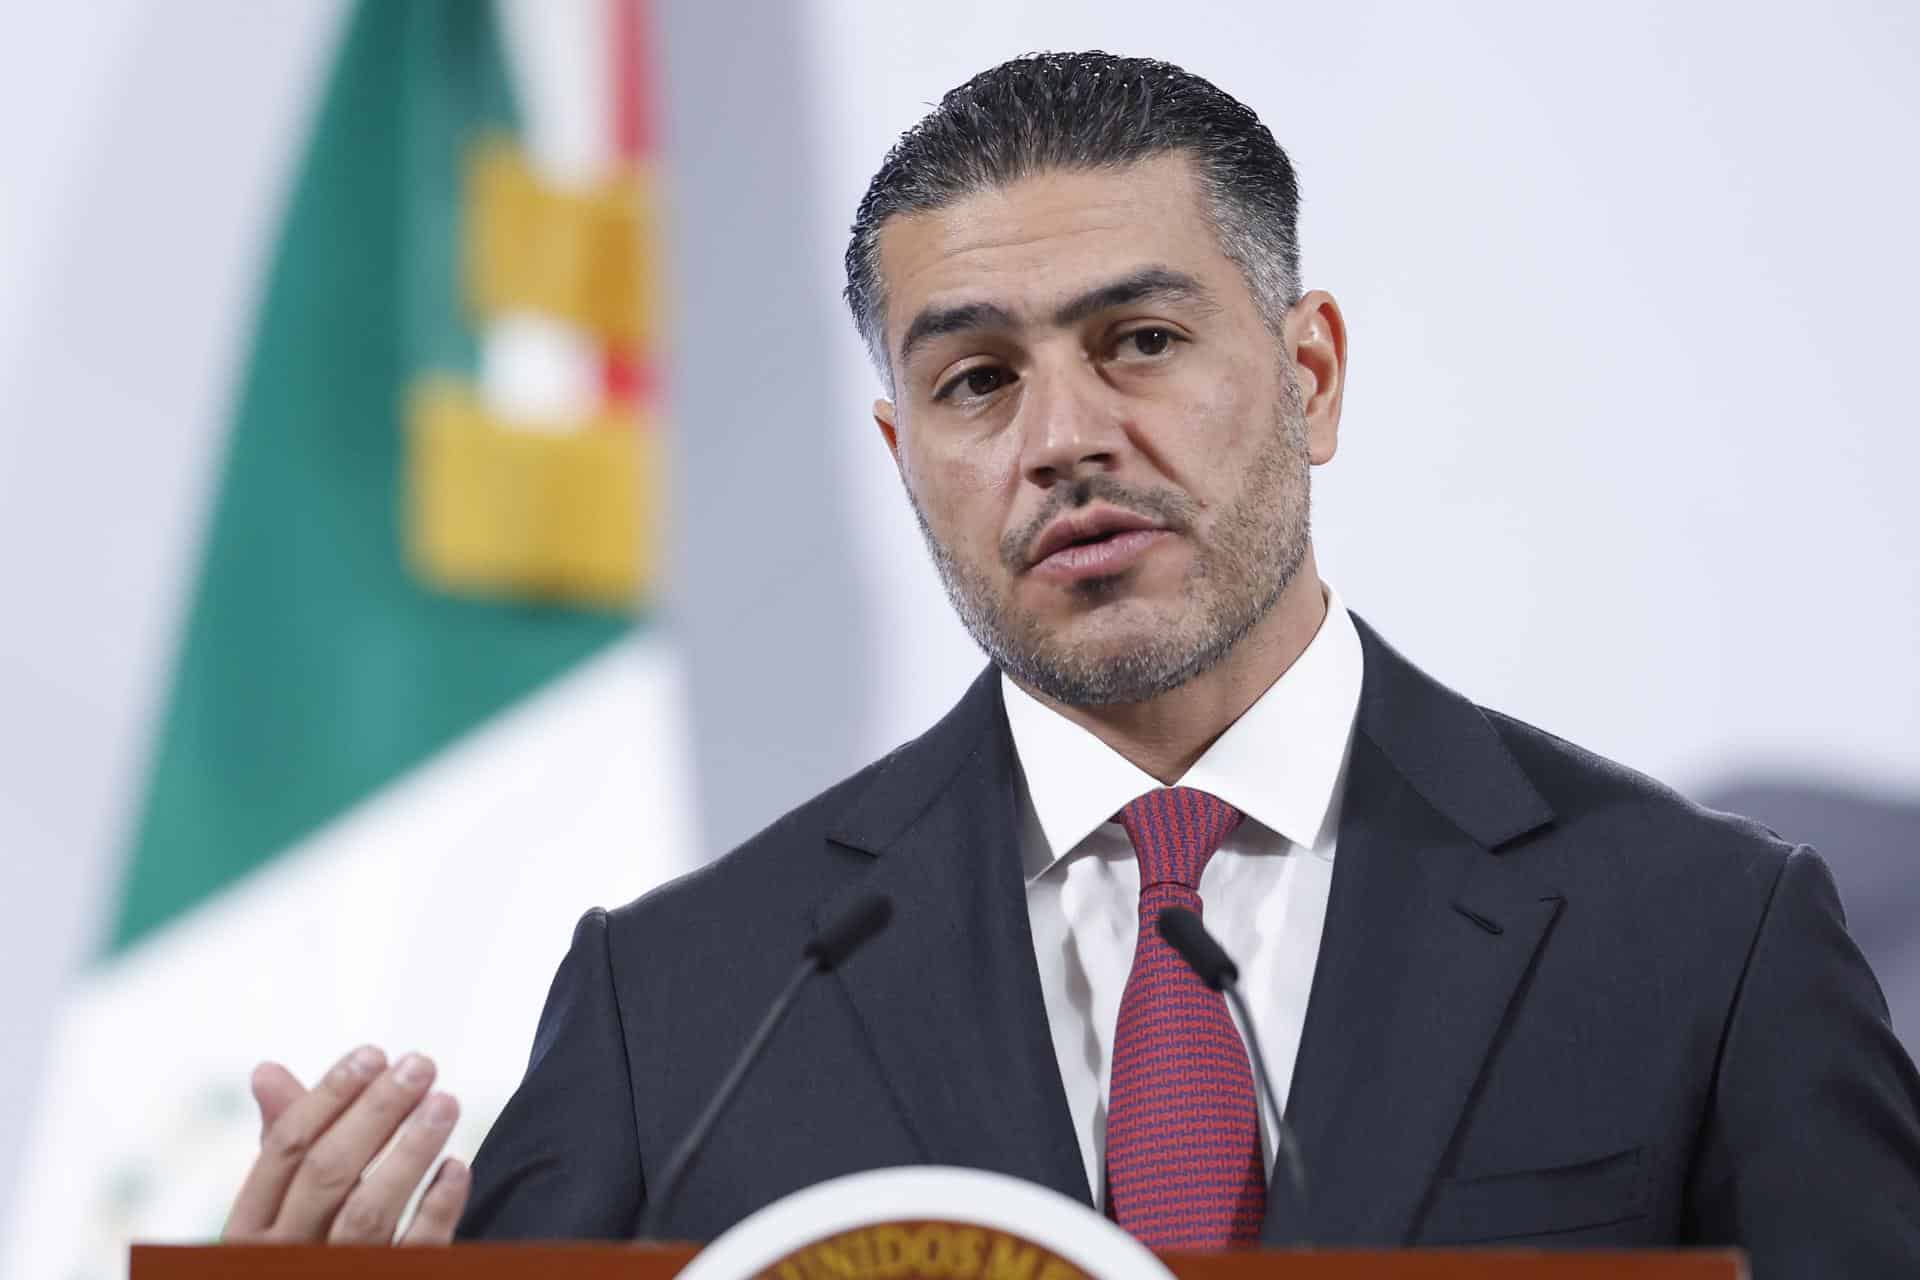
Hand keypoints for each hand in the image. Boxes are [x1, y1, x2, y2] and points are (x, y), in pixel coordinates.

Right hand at [222, 1046, 470, 1243]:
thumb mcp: (282, 1206)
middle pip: (327, 1172)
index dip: (330, 1096)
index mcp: (249, 1227)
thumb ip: (284, 1142)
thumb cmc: (308, 1247)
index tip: (373, 1054)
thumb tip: (266, 1070)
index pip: (285, 1148)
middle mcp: (284, 1254)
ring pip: (368, 1211)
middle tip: (420, 1066)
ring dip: (410, 1150)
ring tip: (444, 1102)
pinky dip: (436, 1209)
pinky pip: (413, 1250)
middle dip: (375, 1111)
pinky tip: (455, 1168)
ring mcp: (334, 1274)